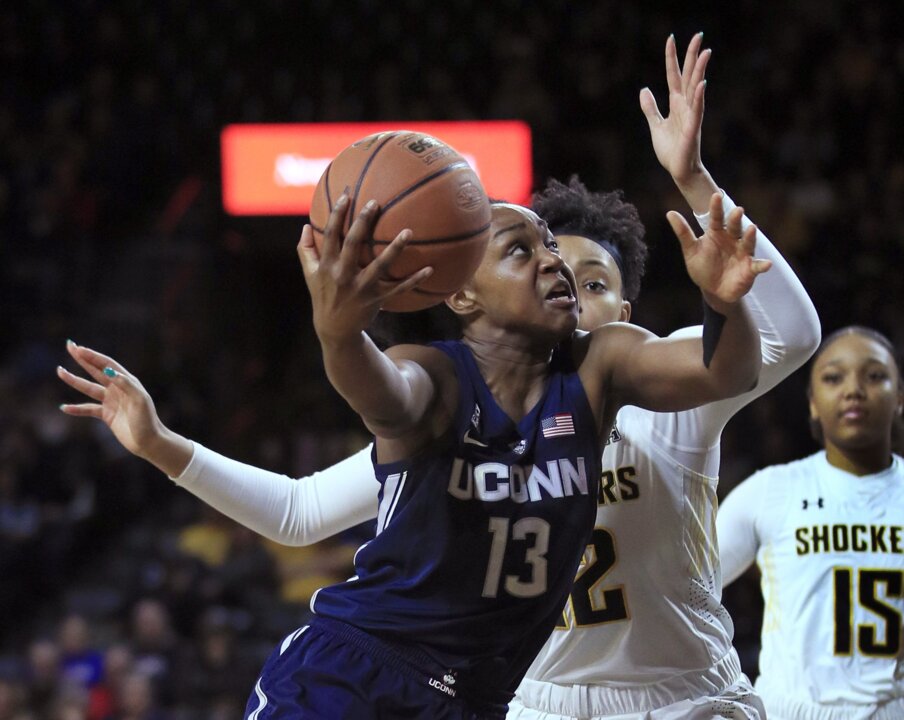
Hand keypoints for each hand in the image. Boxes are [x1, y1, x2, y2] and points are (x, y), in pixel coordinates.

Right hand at [58, 342, 190, 474]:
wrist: (148, 441)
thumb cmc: (147, 420)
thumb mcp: (140, 400)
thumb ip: (127, 385)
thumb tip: (110, 371)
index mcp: (127, 382)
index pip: (107, 365)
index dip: (93, 356)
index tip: (79, 349)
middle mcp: (118, 389)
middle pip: (96, 370)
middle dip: (83, 359)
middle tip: (69, 346)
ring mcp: (111, 402)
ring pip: (89, 388)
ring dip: (74, 380)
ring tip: (60, 371)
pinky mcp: (107, 415)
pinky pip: (88, 409)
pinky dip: (77, 409)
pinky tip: (64, 408)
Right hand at [297, 195, 432, 344]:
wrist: (334, 329)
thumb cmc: (323, 295)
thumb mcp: (310, 274)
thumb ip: (306, 250)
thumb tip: (306, 225)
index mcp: (327, 266)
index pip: (330, 235)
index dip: (337, 215)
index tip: (346, 195)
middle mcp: (343, 275)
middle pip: (352, 244)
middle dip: (362, 222)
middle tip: (375, 203)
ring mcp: (361, 288)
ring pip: (380, 266)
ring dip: (395, 249)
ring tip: (408, 231)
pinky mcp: (377, 299)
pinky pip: (398, 288)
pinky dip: (414, 280)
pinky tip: (430, 269)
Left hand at [640, 33, 710, 186]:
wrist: (679, 170)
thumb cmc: (670, 150)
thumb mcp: (655, 126)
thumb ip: (651, 108)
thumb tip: (644, 90)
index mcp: (676, 104)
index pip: (674, 75)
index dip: (672, 58)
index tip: (671, 39)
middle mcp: (685, 105)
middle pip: (689, 75)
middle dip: (692, 56)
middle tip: (698, 35)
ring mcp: (691, 116)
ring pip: (696, 88)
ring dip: (700, 71)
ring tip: (705, 52)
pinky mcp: (692, 129)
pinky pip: (697, 111)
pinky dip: (698, 98)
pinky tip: (701, 85)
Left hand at [667, 193, 771, 304]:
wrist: (713, 290)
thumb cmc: (702, 267)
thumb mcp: (691, 250)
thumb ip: (683, 232)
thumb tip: (670, 212)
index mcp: (717, 234)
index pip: (716, 218)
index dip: (716, 208)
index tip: (715, 195)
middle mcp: (732, 240)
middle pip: (734, 227)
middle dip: (736, 219)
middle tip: (737, 210)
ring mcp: (742, 253)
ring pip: (747, 243)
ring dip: (750, 236)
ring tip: (752, 229)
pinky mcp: (750, 269)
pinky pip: (757, 266)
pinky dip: (762, 265)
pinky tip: (766, 264)